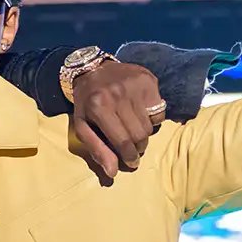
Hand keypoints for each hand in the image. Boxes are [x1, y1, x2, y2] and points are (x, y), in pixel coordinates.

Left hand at [71, 61, 164, 179]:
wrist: (93, 68)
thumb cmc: (86, 102)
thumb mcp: (82, 126)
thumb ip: (97, 150)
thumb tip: (113, 173)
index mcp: (99, 107)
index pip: (122, 141)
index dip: (129, 156)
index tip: (132, 163)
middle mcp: (118, 94)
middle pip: (139, 135)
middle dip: (137, 147)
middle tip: (132, 148)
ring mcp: (135, 85)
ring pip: (150, 125)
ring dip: (144, 134)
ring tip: (134, 130)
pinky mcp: (149, 80)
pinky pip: (159, 111)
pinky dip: (152, 118)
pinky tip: (140, 113)